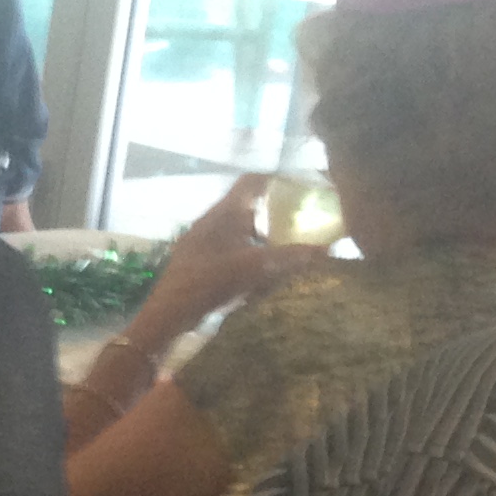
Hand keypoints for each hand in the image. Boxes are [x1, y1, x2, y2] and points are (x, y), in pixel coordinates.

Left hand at [134, 175, 324, 341]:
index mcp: (224, 213)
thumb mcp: (257, 268)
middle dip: (273, 213)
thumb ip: (292, 257)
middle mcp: (211, 222)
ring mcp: (201, 242)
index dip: (276, 179)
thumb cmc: (210, 282)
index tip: (299, 186)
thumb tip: (327, 249)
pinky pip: (228, 250)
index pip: (251, 181)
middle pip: (246, 206)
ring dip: (260, 237)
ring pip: (237, 230)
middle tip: (300, 220)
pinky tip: (260, 273)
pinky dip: (247, 256)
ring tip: (285, 247)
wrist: (169, 315)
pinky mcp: (198, 262)